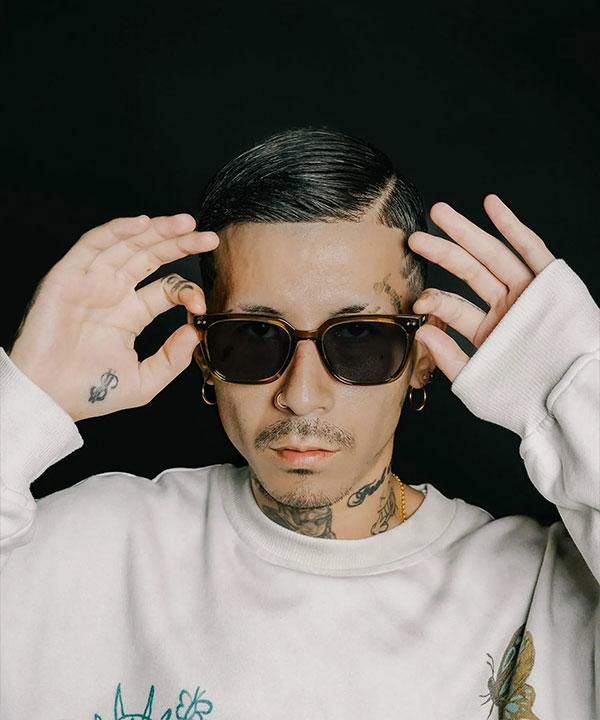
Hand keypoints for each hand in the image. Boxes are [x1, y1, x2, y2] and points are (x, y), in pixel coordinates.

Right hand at [9, 213, 218, 420]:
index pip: (166, 288)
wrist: (48, 397)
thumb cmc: (89, 392)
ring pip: (128, 244)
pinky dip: (118, 230)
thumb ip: (173, 359)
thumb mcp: (143, 381)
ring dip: (157, 230)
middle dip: (180, 244)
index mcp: (130, 314)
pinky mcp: (69, 276)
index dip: (187, 290)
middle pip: (152, 257)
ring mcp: (92, 282)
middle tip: (208, 237)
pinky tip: (143, 224)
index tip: (200, 305)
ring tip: (186, 223)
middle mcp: (112, 293)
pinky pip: (94, 244)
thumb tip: (195, 332)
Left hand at [408, 194, 555, 382]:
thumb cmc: (527, 399)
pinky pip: (531, 250)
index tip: (416, 302)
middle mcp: (506, 308)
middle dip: (442, 252)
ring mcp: (528, 293)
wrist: (572, 399)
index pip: (455, 306)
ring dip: (467, 233)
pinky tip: (490, 205)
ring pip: (493, 255)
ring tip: (439, 213)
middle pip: (469, 272)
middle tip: (415, 239)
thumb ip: (448, 359)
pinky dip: (512, 227)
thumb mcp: (476, 383)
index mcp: (488, 330)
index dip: (434, 300)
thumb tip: (421, 332)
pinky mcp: (552, 282)